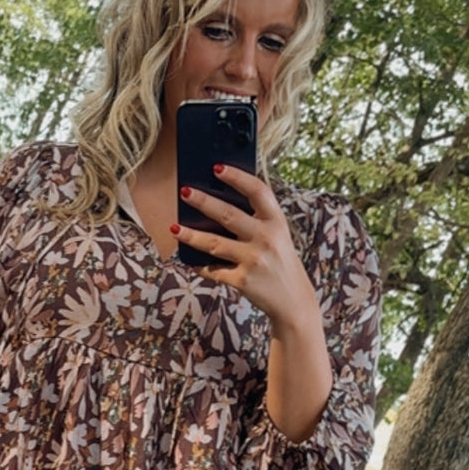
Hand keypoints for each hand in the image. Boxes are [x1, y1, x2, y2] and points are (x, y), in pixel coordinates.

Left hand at [174, 166, 332, 441]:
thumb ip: (258, 220)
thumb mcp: (278, 236)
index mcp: (276, 222)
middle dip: (204, 201)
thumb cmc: (280, 263)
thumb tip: (219, 202)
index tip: (217, 167)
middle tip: (185, 191)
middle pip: (229, 215)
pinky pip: (214, 271)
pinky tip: (188, 259)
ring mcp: (253, 260)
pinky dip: (200, 266)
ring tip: (175, 227)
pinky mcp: (242, 281)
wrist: (293, 302)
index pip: (258, 191)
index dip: (237, 177)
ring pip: (215, 244)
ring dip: (192, 235)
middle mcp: (266, 238)